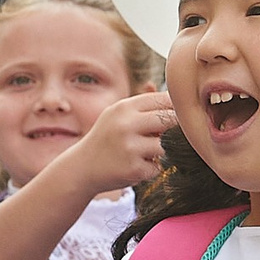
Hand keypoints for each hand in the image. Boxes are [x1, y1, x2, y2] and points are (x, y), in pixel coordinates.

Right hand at [61, 92, 175, 194]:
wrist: (82, 167)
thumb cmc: (107, 138)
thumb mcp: (117, 114)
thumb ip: (143, 102)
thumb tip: (168, 89)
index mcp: (124, 107)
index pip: (163, 99)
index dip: (176, 107)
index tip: (177, 116)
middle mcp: (126, 125)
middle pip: (170, 120)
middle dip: (176, 127)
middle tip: (168, 134)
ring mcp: (130, 148)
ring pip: (166, 145)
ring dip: (161, 150)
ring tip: (146, 151)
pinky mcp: (134, 169)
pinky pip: (158, 166)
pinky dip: (151, 168)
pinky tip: (136, 165)